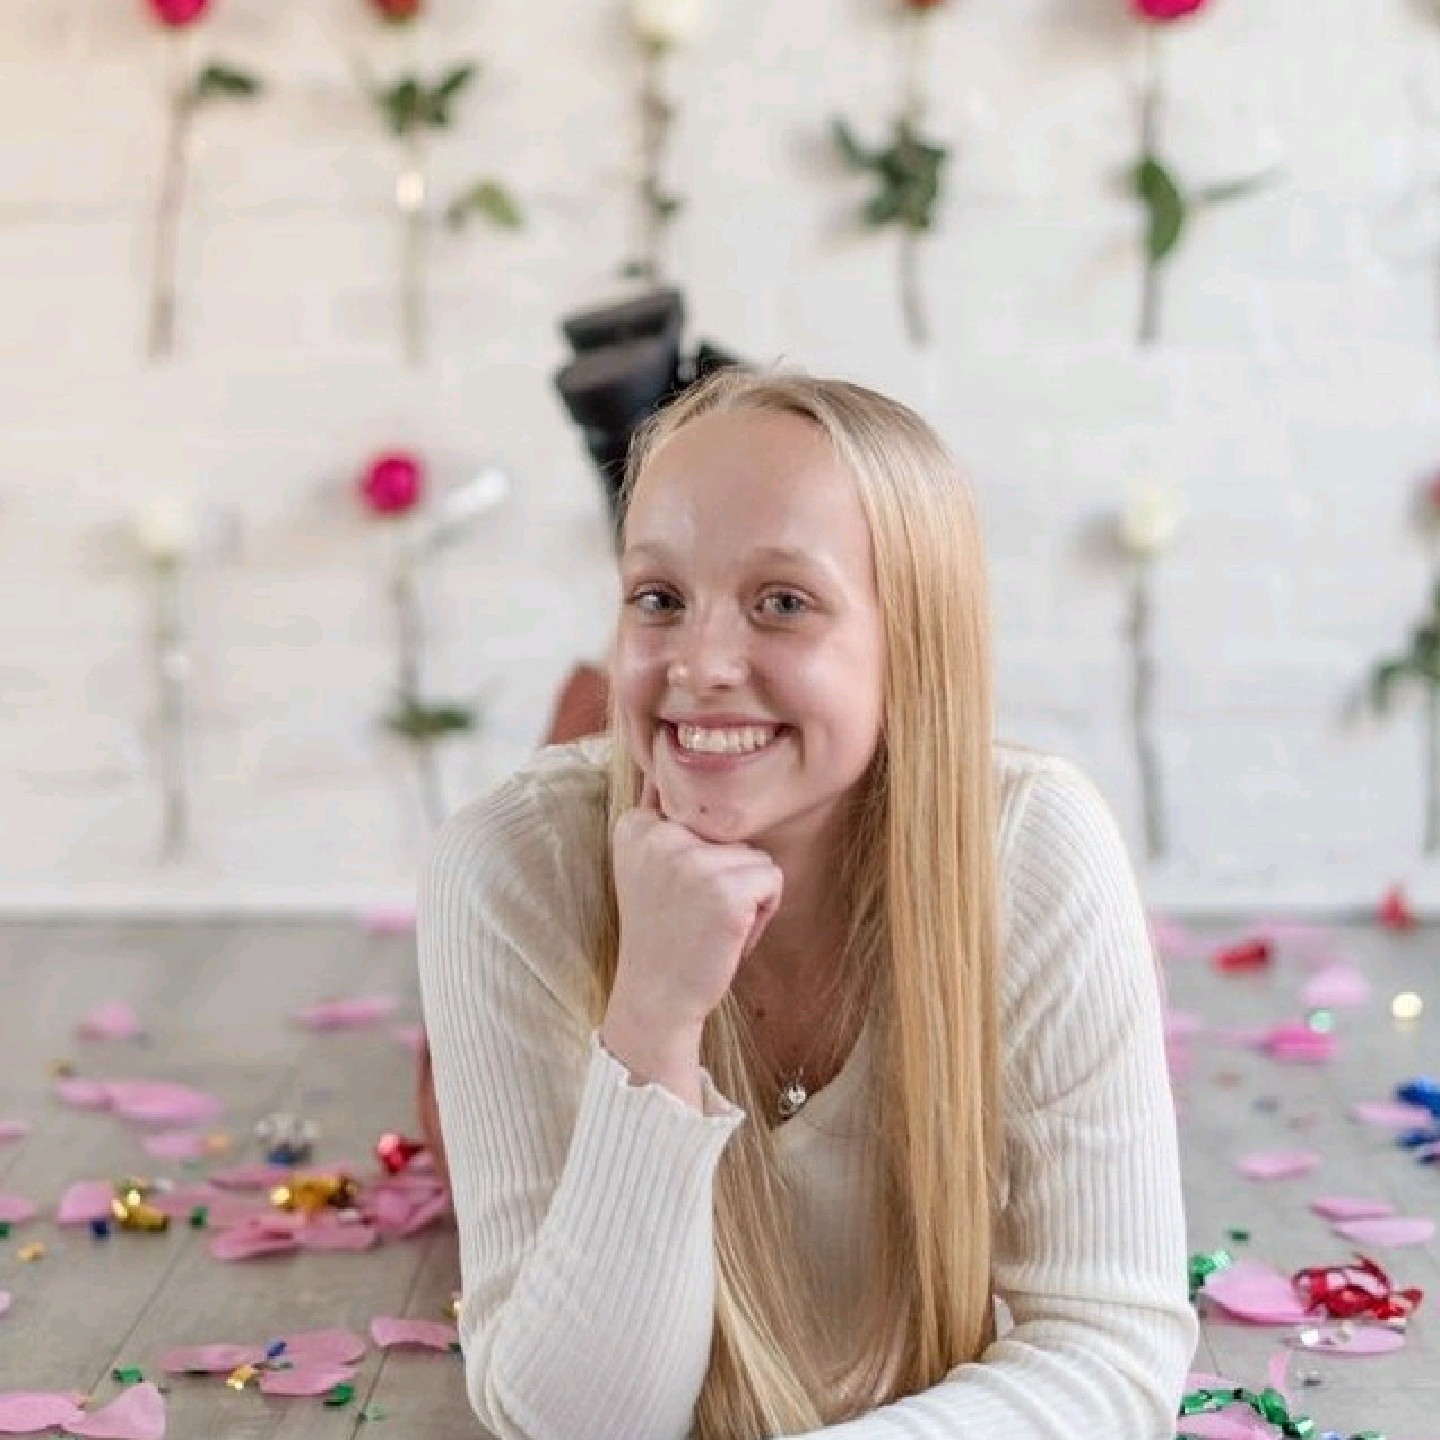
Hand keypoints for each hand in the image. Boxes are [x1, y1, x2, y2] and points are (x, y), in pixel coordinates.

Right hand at [601, 779, 781, 1103]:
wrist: (656, 998)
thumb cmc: (664, 932)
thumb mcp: (647, 863)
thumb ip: (661, 816)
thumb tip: (665, 757)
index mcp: (637, 824)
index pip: (695, 803)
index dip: (701, 850)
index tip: (674, 888)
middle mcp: (661, 835)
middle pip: (733, 830)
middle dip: (727, 871)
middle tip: (694, 911)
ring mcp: (693, 861)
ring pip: (755, 856)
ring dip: (746, 892)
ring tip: (710, 923)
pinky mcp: (727, 891)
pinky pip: (772, 879)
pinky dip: (763, 911)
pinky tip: (727, 933)